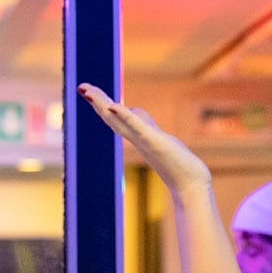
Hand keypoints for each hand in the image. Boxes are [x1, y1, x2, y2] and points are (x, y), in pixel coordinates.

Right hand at [78, 83, 211, 198]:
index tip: (88, 91)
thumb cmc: (178, 165)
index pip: (115, 119)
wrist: (190, 186)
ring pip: (119, 120)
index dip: (102, 104)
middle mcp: (136, 139)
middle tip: (81, 86)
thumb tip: (135, 111)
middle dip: (97, 101)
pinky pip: (137, 126)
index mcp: (137, 138)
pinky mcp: (155, 142)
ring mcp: (144, 141)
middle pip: (112, 118)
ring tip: (89, 91)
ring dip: (103, 104)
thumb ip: (146, 126)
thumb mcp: (159, 138)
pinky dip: (125, 115)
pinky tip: (114, 106)